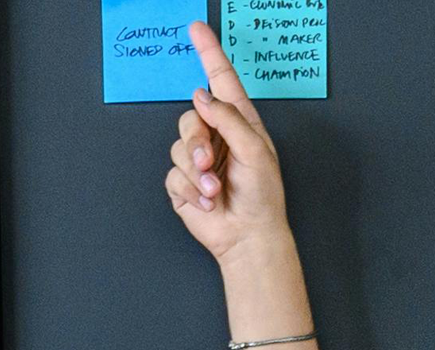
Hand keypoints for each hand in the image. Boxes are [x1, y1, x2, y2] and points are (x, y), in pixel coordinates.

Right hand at [156, 21, 290, 264]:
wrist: (248, 236)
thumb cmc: (262, 196)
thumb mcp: (255, 152)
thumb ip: (228, 120)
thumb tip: (201, 96)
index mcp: (239, 122)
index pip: (221, 80)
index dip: (209, 53)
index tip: (197, 29)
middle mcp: (217, 136)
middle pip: (190, 118)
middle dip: (196, 143)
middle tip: (210, 163)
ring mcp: (198, 159)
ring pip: (177, 147)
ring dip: (196, 173)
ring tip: (215, 189)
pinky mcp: (184, 182)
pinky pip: (172, 175)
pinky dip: (190, 190)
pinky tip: (207, 201)